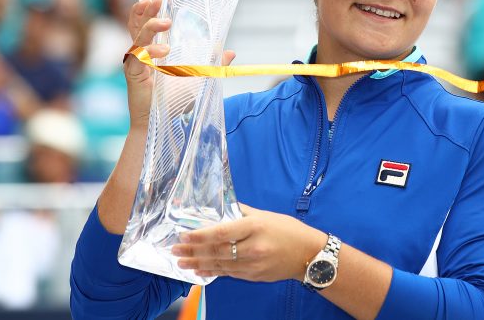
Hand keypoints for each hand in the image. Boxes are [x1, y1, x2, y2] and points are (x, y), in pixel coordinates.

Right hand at [124, 0, 235, 128]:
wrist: (162, 124)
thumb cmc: (174, 102)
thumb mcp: (199, 79)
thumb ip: (213, 64)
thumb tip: (230, 52)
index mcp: (152, 51)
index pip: (146, 24)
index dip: (149, 10)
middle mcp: (140, 54)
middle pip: (136, 24)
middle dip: (145, 10)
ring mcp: (135, 63)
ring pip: (136, 37)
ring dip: (149, 26)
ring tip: (165, 22)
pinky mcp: (133, 75)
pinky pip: (138, 57)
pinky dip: (150, 52)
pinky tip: (164, 52)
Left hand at [171, 204, 326, 281]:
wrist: (309, 255)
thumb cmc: (288, 231)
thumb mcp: (266, 215)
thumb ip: (242, 212)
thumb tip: (221, 207)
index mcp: (255, 227)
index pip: (222, 232)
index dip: (200, 235)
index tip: (184, 235)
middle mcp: (253, 247)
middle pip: (216, 250)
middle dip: (193, 251)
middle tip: (174, 250)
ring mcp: (253, 264)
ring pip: (219, 264)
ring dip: (197, 263)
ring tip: (180, 262)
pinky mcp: (254, 276)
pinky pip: (228, 273)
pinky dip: (212, 272)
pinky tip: (199, 270)